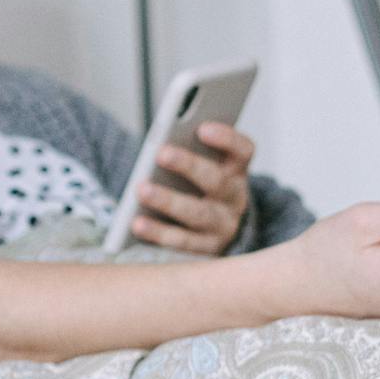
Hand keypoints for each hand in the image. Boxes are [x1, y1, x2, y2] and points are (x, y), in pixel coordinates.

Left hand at [131, 121, 252, 254]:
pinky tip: (137, 224)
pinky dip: (159, 233)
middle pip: (217, 181)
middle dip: (189, 165)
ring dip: (169, 201)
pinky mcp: (207, 250)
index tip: (203, 128)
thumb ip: (189, 155)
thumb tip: (160, 145)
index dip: (227, 139)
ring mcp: (223, 226)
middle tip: (161, 152)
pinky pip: (183, 242)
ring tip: (142, 190)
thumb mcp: (201, 169)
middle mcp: (234, 198)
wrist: (214, 233)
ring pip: (199, 214)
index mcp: (235, 171)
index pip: (242, 151)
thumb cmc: (197, 189)